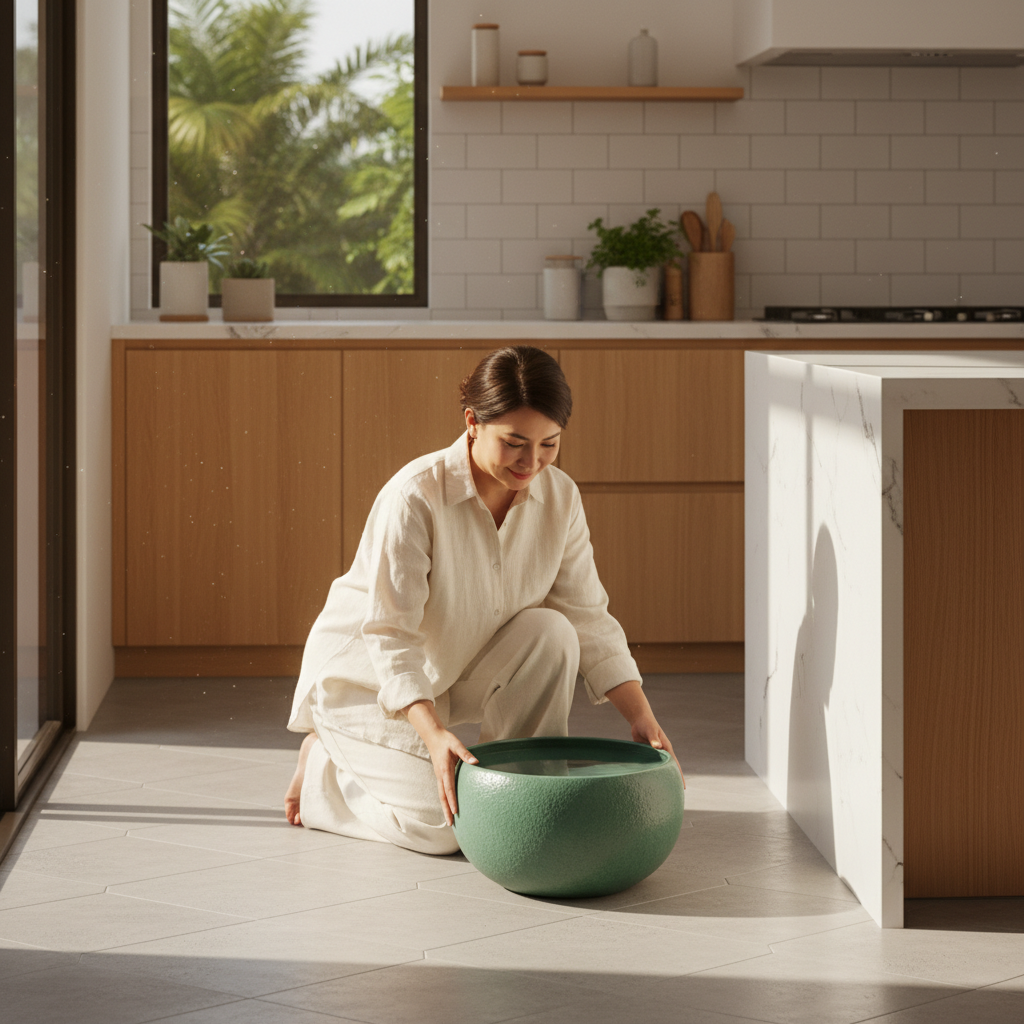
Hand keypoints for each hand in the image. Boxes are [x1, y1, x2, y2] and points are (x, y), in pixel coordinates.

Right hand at [402, 699, 478, 824]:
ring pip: (441, 795)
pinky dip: (445, 801)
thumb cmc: (446, 740)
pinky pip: (442, 791)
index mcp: (444, 769)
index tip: (456, 811)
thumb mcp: (456, 744)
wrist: (433, 736)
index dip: (452, 800)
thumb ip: (466, 754)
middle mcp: (440, 775)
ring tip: (450, 821)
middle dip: (446, 810)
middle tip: (451, 824)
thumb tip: (476, 762)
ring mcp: (439, 776)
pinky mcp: (440, 776)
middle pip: (442, 796)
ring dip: (445, 808)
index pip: (449, 787)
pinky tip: (449, 807)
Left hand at [630, 712, 684, 787]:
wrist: (638, 719)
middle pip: (668, 768)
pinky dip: (651, 772)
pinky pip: (650, 764)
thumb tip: (658, 747)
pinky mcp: (646, 753)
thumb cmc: (646, 724)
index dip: (678, 775)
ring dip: (661, 776)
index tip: (683, 787)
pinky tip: (649, 780)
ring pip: (659, 767)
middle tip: (674, 794)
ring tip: (663, 790)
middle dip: (672, 779)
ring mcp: (654, 753)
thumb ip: (654, 738)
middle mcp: (662, 752)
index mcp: (666, 748)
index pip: (674, 764)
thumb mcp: (651, 730)